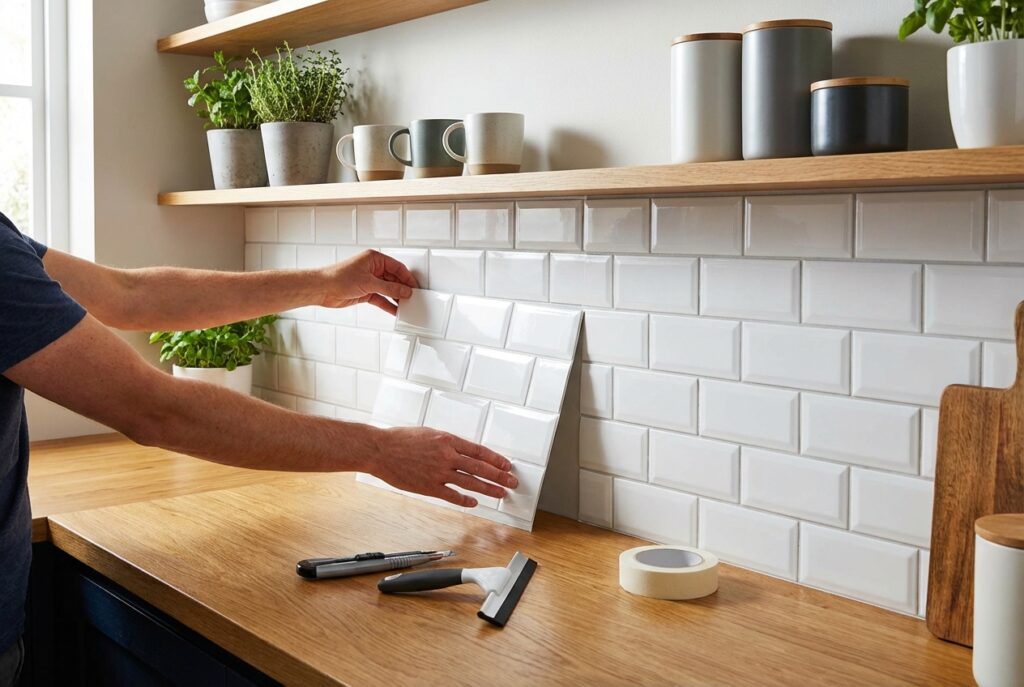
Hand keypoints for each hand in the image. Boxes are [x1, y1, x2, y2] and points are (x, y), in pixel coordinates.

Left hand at [318, 249, 418, 314]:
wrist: (322, 289)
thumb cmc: (338, 277)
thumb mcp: (369, 283)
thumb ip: (389, 288)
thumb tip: (405, 291)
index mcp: (374, 259)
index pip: (397, 267)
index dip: (407, 278)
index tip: (415, 288)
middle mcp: (373, 268)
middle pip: (394, 279)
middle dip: (402, 289)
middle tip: (413, 298)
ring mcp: (369, 281)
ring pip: (388, 290)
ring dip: (396, 298)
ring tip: (406, 306)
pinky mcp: (365, 292)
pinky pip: (381, 299)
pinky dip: (387, 304)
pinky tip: (395, 310)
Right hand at [369, 426, 517, 506]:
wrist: (380, 450)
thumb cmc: (401, 439)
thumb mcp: (429, 433)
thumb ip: (447, 442)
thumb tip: (463, 451)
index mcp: (448, 440)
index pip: (479, 451)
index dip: (496, 459)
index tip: (507, 465)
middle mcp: (447, 456)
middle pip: (480, 468)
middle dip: (499, 476)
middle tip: (512, 482)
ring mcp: (439, 473)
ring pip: (470, 483)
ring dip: (488, 489)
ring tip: (501, 494)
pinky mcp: (429, 487)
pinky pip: (452, 495)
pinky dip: (465, 500)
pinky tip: (474, 503)